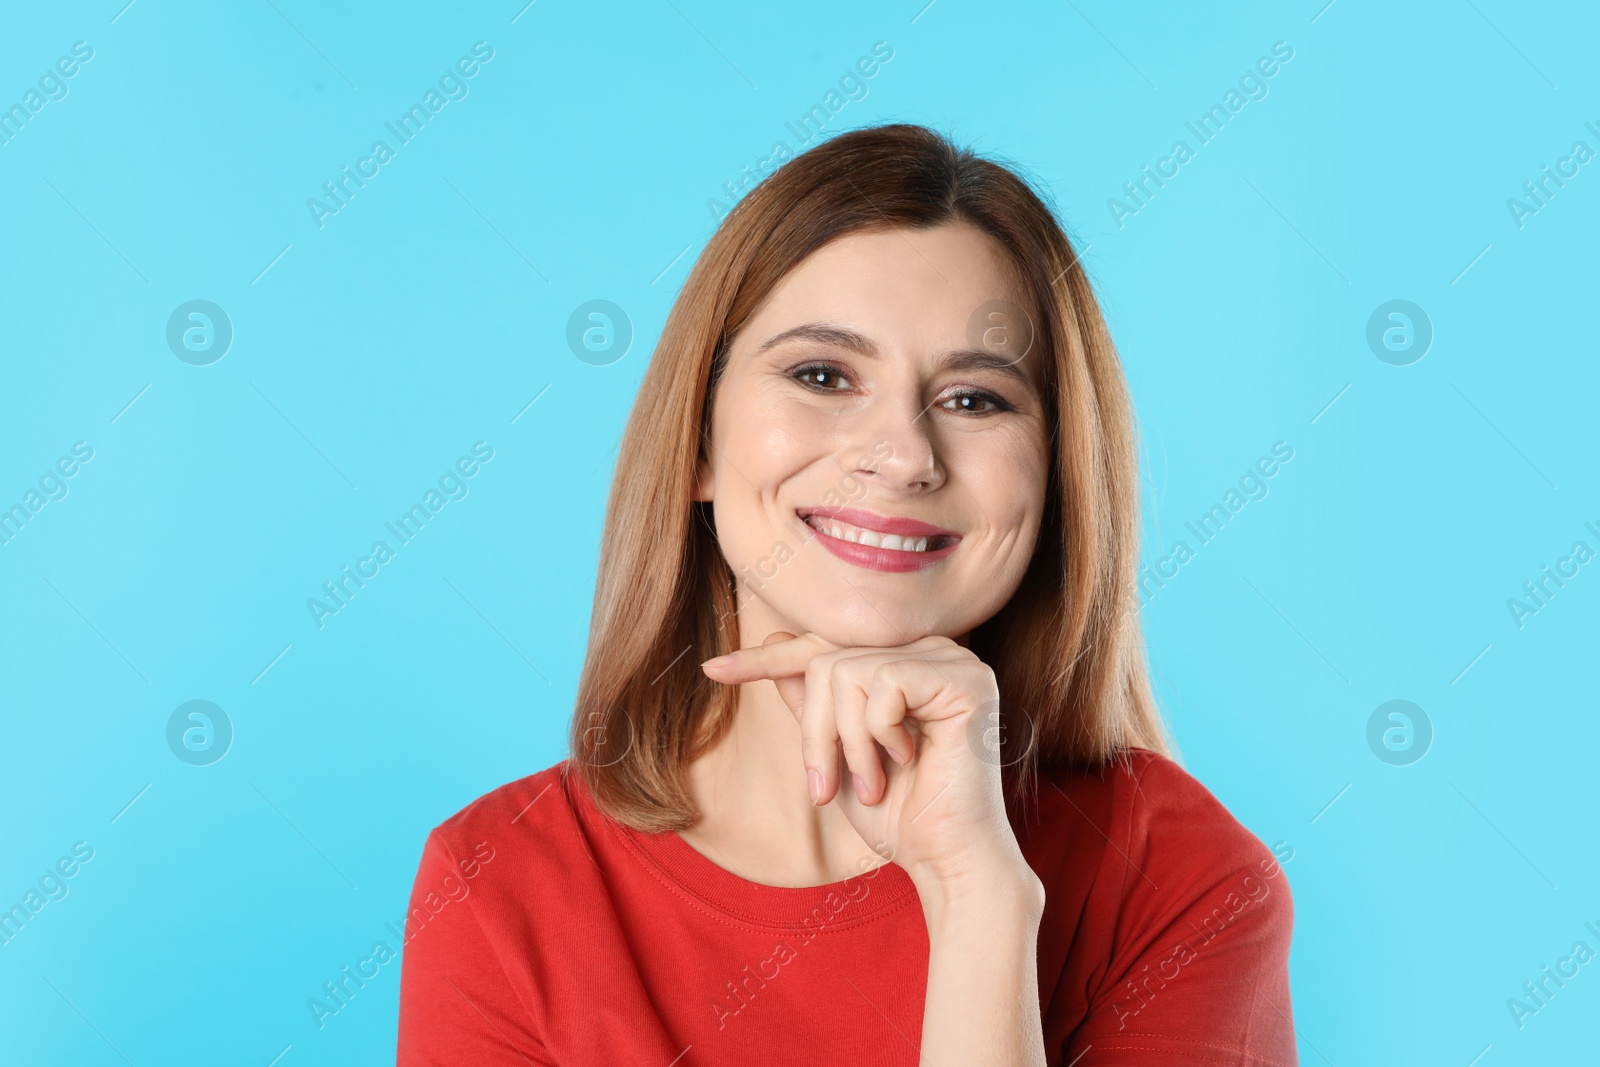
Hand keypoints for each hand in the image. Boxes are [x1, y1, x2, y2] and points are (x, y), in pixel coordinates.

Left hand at [700, 632, 1035, 894]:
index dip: (767, 659)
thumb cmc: (899, 816)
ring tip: (869, 785)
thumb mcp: (838, 754)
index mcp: (908, 663)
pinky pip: (883, 683)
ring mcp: (954, 660)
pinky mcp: (966, 678)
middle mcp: (934, 651)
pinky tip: (907, 760)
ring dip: (844, 742)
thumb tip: (777, 643)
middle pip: (829, 660)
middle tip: (824, 791)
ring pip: (847, 671)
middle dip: (814, 732)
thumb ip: (816, 702)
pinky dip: (877, 734)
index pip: (826, 647)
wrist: (945, 861)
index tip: (711, 670)